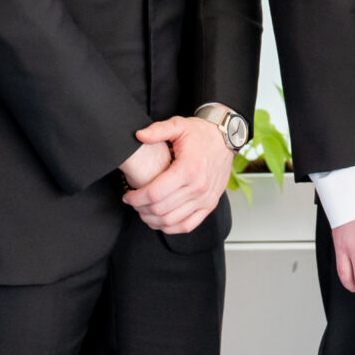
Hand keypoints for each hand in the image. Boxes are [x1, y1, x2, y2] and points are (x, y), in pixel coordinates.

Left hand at [121, 115, 230, 233]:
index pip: (154, 193)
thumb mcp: (179, 126)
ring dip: (152, 220)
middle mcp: (198, 187)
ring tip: (143, 211)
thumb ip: (158, 130)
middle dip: (140, 209)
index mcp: (188, 169)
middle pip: (160, 209)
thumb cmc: (202, 133)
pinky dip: (171, 228)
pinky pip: (187, 225)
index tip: (127, 196)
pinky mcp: (210, 205)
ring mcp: (205, 198)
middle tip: (133, 202)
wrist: (226, 138)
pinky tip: (160, 221)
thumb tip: (139, 135)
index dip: (135, 198)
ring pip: (171, 221)